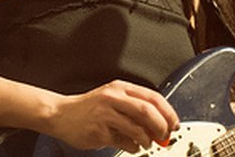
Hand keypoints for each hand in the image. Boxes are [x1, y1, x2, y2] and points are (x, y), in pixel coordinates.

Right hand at [46, 79, 179, 152]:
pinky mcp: (99, 131)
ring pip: (138, 128)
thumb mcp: (112, 99)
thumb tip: (161, 123)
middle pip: (148, 111)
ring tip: (145, 142)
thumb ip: (134, 107)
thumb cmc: (89, 108)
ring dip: (147, 140)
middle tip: (164, 136)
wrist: (60, 114)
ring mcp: (105, 114)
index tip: (174, 123)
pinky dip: (133, 147)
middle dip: (161, 127)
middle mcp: (113, 97)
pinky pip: (124, 142)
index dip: (168, 112)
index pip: (153, 97)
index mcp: (120, 88)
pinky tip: (130, 145)